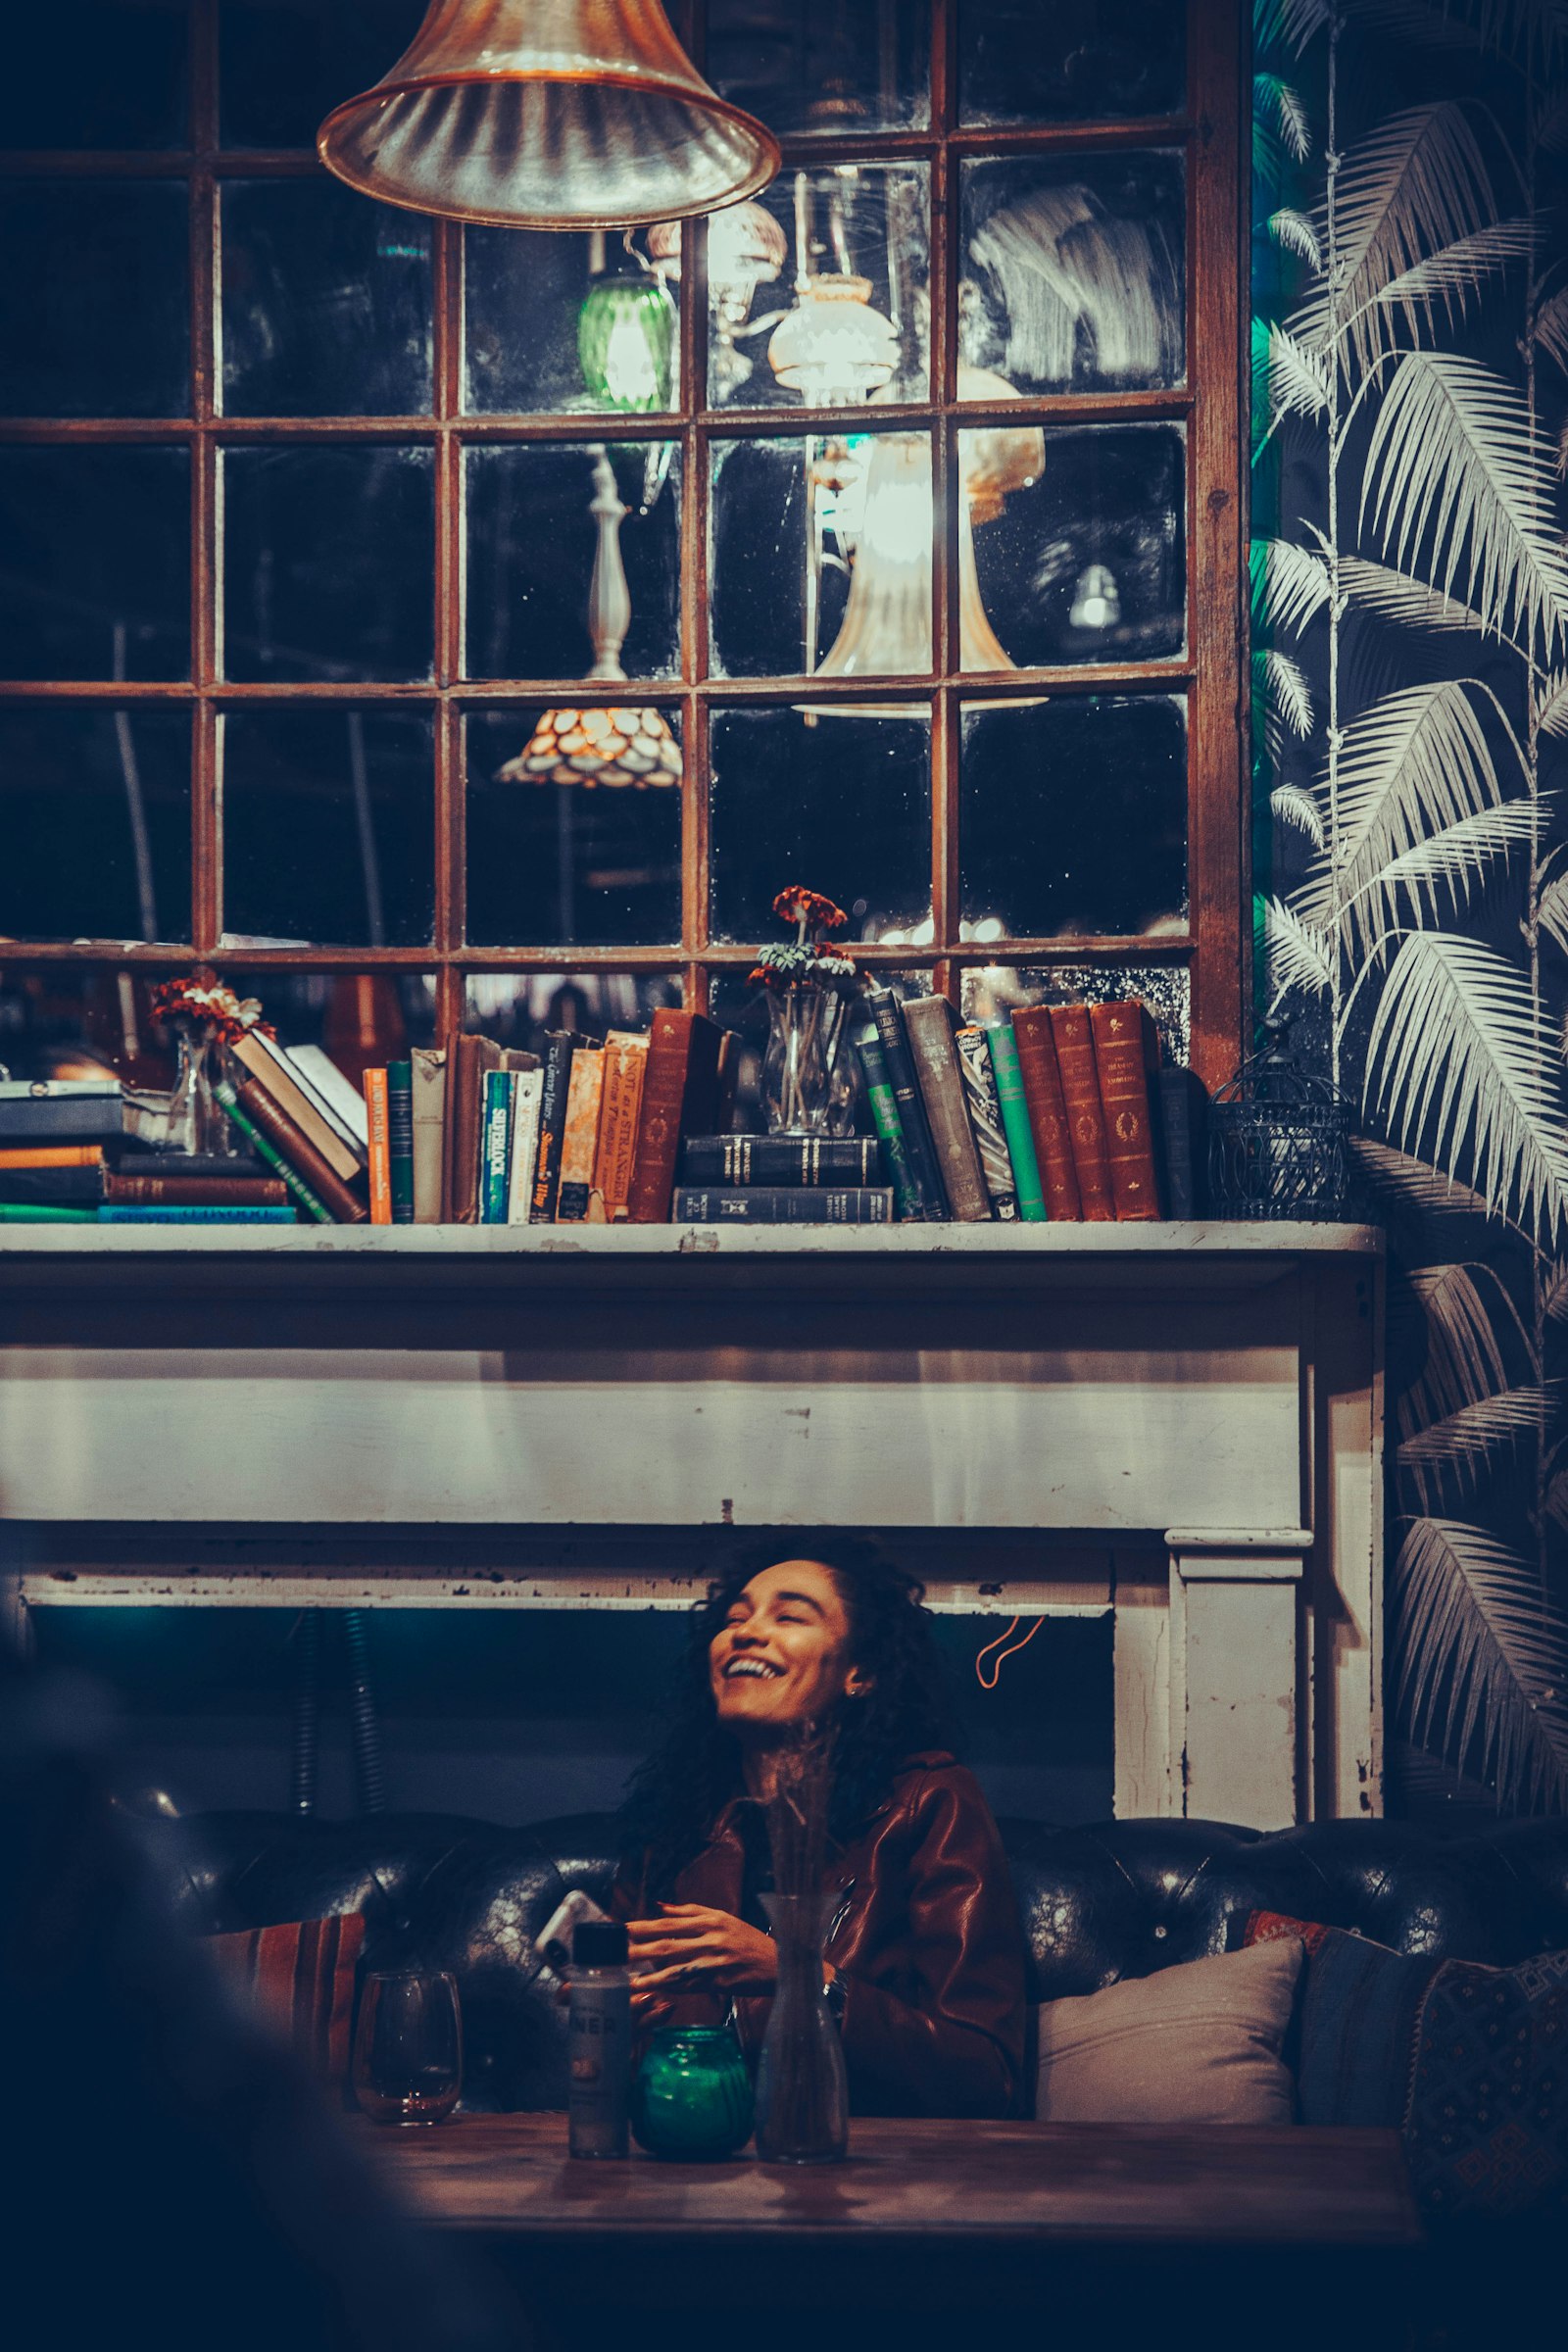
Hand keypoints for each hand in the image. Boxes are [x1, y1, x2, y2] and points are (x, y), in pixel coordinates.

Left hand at [625, 1904, 777, 2001]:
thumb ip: (692, 1912)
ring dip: (648, 1973)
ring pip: (675, 1967)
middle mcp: (711, 1939)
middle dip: (639, 1948)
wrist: (778, 1963)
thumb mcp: (724, 1918)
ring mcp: (714, 1962)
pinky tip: (653, 1991)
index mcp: (711, 1920)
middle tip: (615, 1952)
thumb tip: (662, 1907)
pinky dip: (670, 1987)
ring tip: (626, 1977)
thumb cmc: (748, 1940)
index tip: (622, 1929)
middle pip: (668, 1943)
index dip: (645, 1926)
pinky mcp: (718, 1983)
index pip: (670, 1922)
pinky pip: (689, 1985)